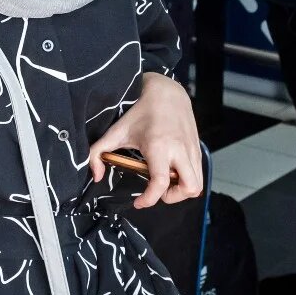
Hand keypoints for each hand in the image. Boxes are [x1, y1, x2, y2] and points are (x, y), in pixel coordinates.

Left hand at [88, 73, 203, 208]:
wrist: (166, 91)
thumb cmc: (141, 111)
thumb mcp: (116, 131)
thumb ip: (98, 153)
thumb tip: (96, 175)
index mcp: (159, 146)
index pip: (161, 182)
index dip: (149, 199)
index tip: (139, 202)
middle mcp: (179, 149)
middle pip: (188, 188)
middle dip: (172, 197)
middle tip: (157, 191)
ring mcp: (191, 149)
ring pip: (197, 184)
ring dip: (182, 190)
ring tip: (165, 183)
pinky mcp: (198, 148)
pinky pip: (199, 173)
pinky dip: (188, 180)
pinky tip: (172, 172)